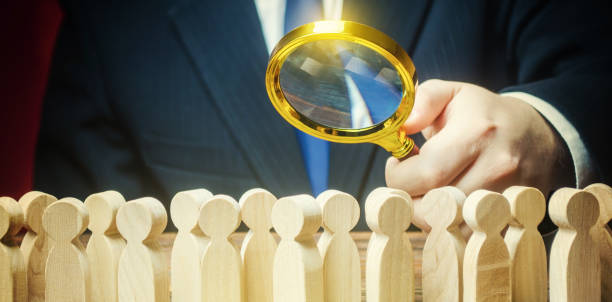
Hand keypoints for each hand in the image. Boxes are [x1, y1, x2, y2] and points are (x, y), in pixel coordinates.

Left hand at [385, 79, 573, 231]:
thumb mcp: (453, 93)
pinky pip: (470, 236)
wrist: (537, 133)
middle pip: (435, 207)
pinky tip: (447, 206)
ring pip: (450, 228)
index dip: (399, 176)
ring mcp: (508, 195)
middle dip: (409, 198)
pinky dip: (451, 227)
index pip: (426, 174)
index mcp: (476, 134)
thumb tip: (404, 125)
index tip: (397, 165)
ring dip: (428, 216)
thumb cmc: (484, 114)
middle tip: (409, 182)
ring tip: (428, 193)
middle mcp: (496, 168)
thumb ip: (422, 101)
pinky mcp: (514, 215)